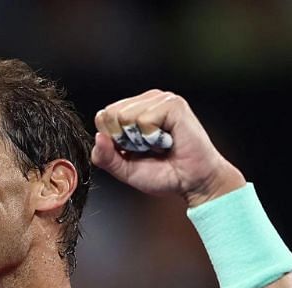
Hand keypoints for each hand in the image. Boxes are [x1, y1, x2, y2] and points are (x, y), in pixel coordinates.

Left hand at [92, 90, 245, 206]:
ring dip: (140, 140)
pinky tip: (168, 141)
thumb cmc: (164, 175)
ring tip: (158, 145)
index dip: (112, 141)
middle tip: (148, 149)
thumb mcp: (124, 169)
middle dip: (124, 140)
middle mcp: (146, 101)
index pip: (103, 116)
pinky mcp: (173, 104)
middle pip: (110, 114)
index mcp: (134, 111)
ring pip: (125, 116)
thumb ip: (105, 157)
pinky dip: (152, 137)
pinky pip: (144, 119)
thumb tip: (98, 137)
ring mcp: (161, 100)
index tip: (134, 151)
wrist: (193, 183)